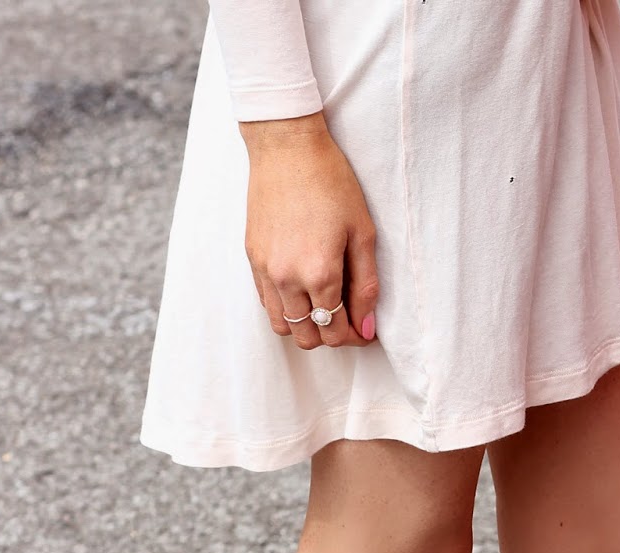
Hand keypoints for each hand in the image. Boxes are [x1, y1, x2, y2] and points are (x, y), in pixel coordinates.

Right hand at [240, 112, 378, 351]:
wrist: (286, 146)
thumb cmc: (331, 182)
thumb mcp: (362, 232)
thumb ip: (366, 285)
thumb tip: (367, 326)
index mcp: (320, 273)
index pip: (336, 332)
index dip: (355, 336)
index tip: (364, 327)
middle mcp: (288, 279)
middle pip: (308, 338)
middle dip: (331, 336)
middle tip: (346, 318)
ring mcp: (266, 271)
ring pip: (283, 328)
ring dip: (305, 327)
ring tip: (322, 306)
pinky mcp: (252, 259)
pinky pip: (267, 303)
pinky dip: (285, 308)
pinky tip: (301, 289)